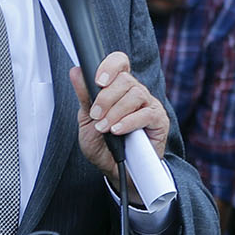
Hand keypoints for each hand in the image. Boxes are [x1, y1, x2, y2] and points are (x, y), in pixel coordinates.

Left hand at [71, 51, 170, 183]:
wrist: (116, 170)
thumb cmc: (103, 145)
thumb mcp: (87, 120)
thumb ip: (84, 96)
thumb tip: (76, 71)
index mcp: (119, 88)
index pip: (119, 63)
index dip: (110, 66)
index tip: (97, 81)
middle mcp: (136, 92)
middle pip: (125, 79)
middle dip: (106, 98)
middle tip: (96, 116)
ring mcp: (149, 105)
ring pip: (135, 94)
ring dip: (115, 111)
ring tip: (105, 128)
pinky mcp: (159, 120)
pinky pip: (146, 114)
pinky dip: (128, 122)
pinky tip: (117, 130)